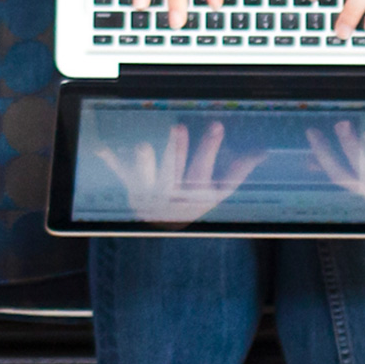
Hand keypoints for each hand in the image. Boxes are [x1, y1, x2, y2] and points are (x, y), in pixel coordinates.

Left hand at [95, 122, 265, 223]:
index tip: (216, 126)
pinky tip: (103, 148)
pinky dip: (112, 161)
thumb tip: (261, 153)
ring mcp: (150, 193)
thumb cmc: (195, 206)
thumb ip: (237, 173)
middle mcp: (172, 193)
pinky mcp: (132, 190)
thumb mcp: (219, 195)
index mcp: (194, 193)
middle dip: (177, 150)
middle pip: (175, 171)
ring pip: (147, 176)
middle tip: (178, 128)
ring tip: (143, 145)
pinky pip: (120, 175)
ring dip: (144, 162)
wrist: (166, 238)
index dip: (210, 148)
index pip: (205, 168)